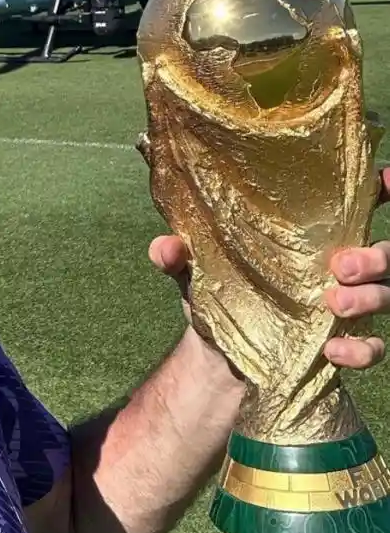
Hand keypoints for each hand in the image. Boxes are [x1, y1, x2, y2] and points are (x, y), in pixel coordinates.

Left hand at [149, 166, 389, 370]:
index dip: (382, 188)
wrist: (215, 354)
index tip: (387, 179)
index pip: (358, 205)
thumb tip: (166, 247)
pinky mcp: (342, 344)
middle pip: (386, 253)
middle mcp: (336, 267)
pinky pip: (373, 347)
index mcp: (310, 237)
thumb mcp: (194, 271)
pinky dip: (361, 350)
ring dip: (371, 298)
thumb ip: (180, 255)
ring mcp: (345, 306)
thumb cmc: (216, 293)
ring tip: (332, 303)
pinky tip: (332, 351)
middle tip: (340, 266)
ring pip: (388, 294)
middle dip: (376, 256)